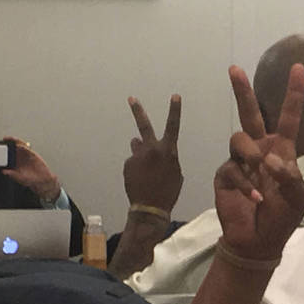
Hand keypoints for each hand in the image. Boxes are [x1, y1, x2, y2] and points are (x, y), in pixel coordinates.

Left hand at [2, 137, 60, 201]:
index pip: (6, 155)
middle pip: (12, 148)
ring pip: (18, 146)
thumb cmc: (30, 180)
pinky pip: (26, 148)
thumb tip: (3, 172)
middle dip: (7, 143)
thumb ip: (12, 174)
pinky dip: (22, 145)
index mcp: (14, 164)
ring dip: (14, 141)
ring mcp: (25, 155)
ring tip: (9, 138)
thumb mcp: (19, 178)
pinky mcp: (32, 154)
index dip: (2, 151)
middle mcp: (19, 158)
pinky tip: (19, 145)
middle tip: (4, 140)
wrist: (42, 180)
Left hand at [123, 94, 182, 211]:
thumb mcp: (176, 173)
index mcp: (168, 150)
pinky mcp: (127, 164)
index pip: (173, 125)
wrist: (150, 208)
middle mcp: (151, 149)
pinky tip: (140, 180)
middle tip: (131, 99)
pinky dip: (136, 168)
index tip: (175, 96)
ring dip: (140, 151)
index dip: (175, 110)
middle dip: (138, 110)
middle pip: (144, 125)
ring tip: (145, 169)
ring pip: (137, 146)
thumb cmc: (169, 192)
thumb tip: (156, 150)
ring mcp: (137, 156)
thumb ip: (167, 158)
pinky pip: (133, 161)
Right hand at [214, 64, 303, 259]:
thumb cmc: (282, 217)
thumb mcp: (298, 197)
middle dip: (242, 91)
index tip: (298, 67)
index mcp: (282, 150)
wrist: (258, 241)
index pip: (289, 117)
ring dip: (250, 152)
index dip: (294, 93)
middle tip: (234, 69)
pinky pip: (232, 168)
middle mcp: (260, 150)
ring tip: (260, 170)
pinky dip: (245, 183)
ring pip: (239, 137)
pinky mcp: (224, 174)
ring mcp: (240, 161)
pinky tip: (254, 197)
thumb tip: (270, 159)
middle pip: (250, 113)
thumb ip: (291, 176)